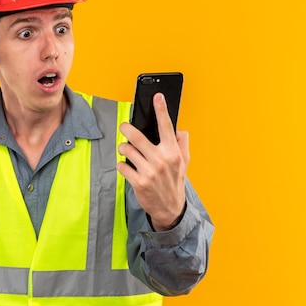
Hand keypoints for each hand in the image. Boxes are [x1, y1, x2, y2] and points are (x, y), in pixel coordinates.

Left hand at [117, 93, 189, 230]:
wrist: (170, 208)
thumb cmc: (175, 182)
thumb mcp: (184, 162)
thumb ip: (182, 144)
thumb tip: (179, 129)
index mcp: (173, 152)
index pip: (166, 126)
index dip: (161, 109)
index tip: (157, 97)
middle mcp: (161, 160)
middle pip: (137, 136)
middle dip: (127, 128)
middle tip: (124, 126)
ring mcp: (149, 172)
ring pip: (127, 150)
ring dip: (123, 147)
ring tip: (125, 150)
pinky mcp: (138, 182)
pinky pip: (122, 166)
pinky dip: (121, 164)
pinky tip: (126, 166)